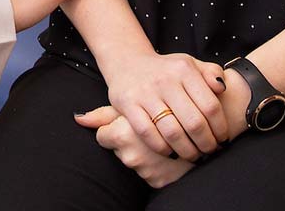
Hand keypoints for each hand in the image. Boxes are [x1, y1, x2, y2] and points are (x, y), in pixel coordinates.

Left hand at [75, 106, 193, 188]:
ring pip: (133, 161)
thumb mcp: (137, 103)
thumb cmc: (168, 105)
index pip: (102, 137)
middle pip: (117, 150)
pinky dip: (154, 165)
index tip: (126, 124)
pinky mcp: (158, 181)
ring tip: (157, 139)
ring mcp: (145, 170)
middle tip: (142, 132)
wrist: (207, 127)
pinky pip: (148, 174)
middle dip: (128, 142)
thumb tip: (78, 118)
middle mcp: (131, 154)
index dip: (113, 129)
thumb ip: (106, 114)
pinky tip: (165, 153)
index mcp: (123, 133)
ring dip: (142, 153)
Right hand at [91, 50, 229, 159]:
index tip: (223, 139)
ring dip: (187, 150)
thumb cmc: (165, 70)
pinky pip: (148, 133)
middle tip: (210, 151)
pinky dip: (162, 148)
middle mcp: (165, 80)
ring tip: (194, 156)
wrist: (127, 63)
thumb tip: (222, 88)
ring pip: (172, 132)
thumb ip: (211, 73)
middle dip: (206, 143)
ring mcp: (145, 93)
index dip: (220, 128)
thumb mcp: (190, 64)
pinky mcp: (128, 104)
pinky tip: (170, 152)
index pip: (210, 106)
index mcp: (184, 69)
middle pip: (194, 122)